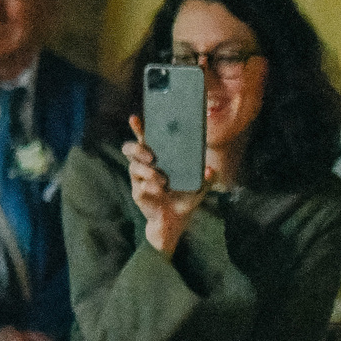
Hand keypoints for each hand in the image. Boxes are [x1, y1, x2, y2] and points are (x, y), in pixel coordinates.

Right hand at [125, 117, 207, 257]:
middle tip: (152, 155)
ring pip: (133, 167)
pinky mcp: (138, 193)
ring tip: (161, 178)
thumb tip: (210, 169)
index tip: (135, 118)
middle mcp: (145, 166)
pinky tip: (159, 190)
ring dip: (147, 171)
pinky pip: (139, 187)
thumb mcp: (199, 187)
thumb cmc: (184, 199)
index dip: (138, 128)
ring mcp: (139, 180)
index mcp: (157, 159)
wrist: (174, 222)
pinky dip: (150, 187)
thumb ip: (206, 178)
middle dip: (137, 148)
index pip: (145, 139)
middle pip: (130, 149)